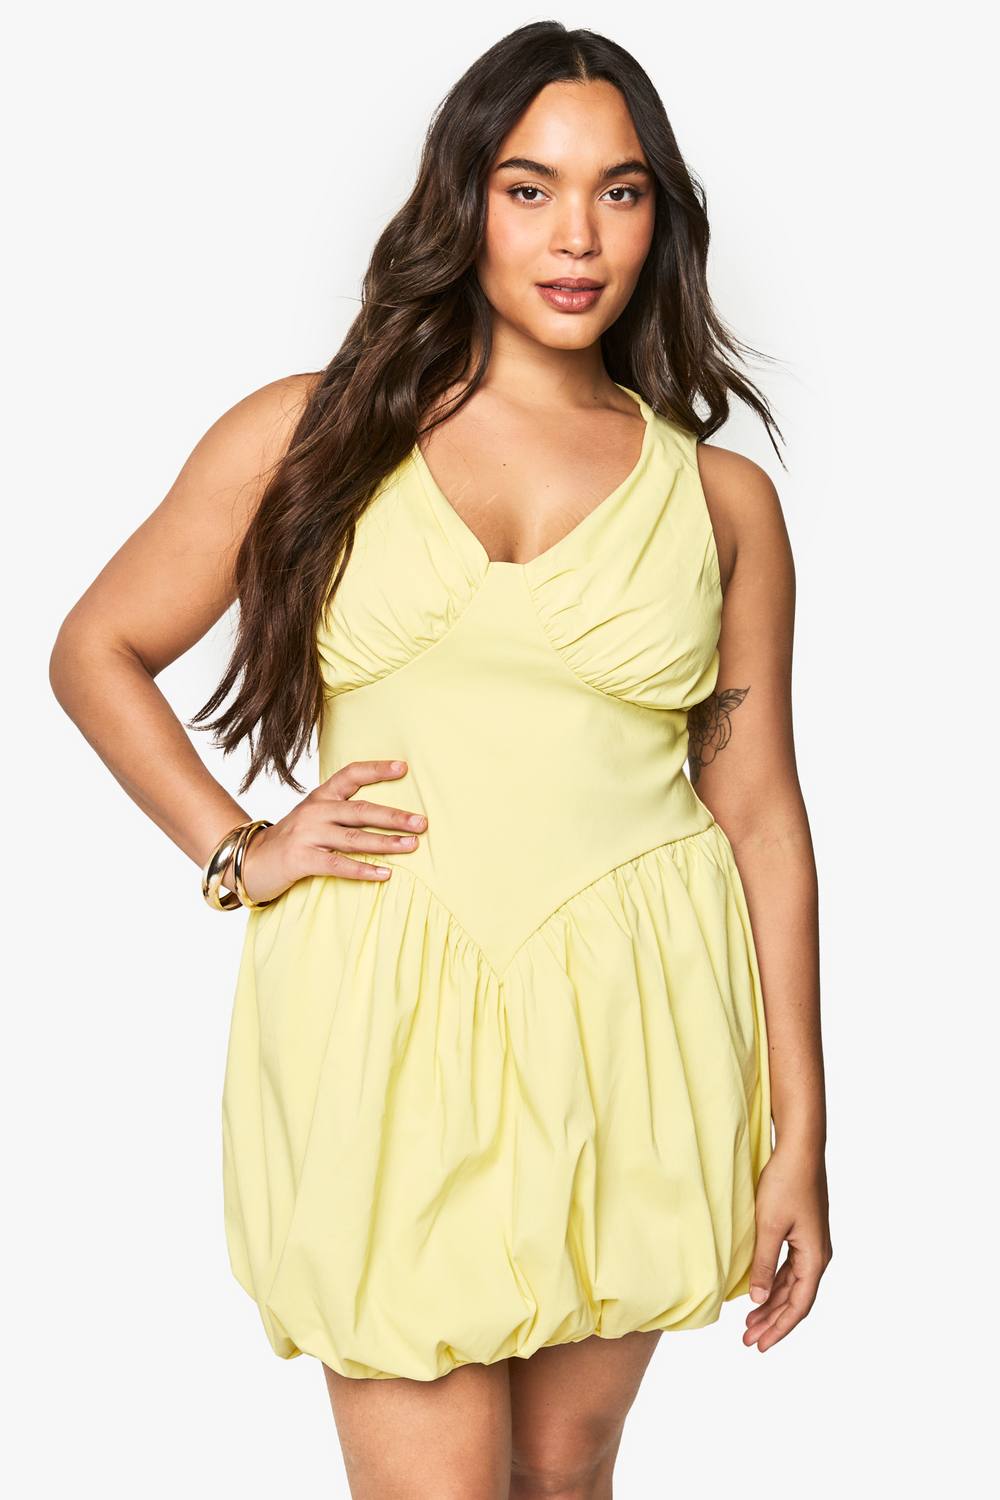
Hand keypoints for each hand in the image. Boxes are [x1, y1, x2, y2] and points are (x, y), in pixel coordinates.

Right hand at [234, 759, 426, 903]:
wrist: (248, 860)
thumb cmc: (292, 840)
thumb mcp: (314, 816)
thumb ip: (342, 811)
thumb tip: (385, 814)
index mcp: (320, 797)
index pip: (351, 775)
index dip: (377, 770)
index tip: (404, 768)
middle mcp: (315, 811)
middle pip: (360, 810)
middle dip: (394, 816)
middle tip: (422, 822)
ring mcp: (306, 835)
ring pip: (354, 838)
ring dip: (386, 843)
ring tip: (412, 845)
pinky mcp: (300, 860)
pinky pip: (337, 864)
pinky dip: (363, 870)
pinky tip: (385, 874)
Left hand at [743, 1139, 832, 1351]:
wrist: (800, 1148)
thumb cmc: (786, 1183)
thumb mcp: (769, 1226)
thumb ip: (763, 1264)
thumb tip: (756, 1301)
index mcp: (814, 1258)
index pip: (798, 1305)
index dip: (779, 1328)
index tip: (760, 1346)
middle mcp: (817, 1255)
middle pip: (795, 1298)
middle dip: (772, 1321)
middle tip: (748, 1340)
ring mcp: (810, 1243)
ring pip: (791, 1284)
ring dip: (771, 1303)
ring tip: (749, 1322)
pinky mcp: (802, 1232)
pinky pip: (788, 1268)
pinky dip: (773, 1283)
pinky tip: (758, 1291)